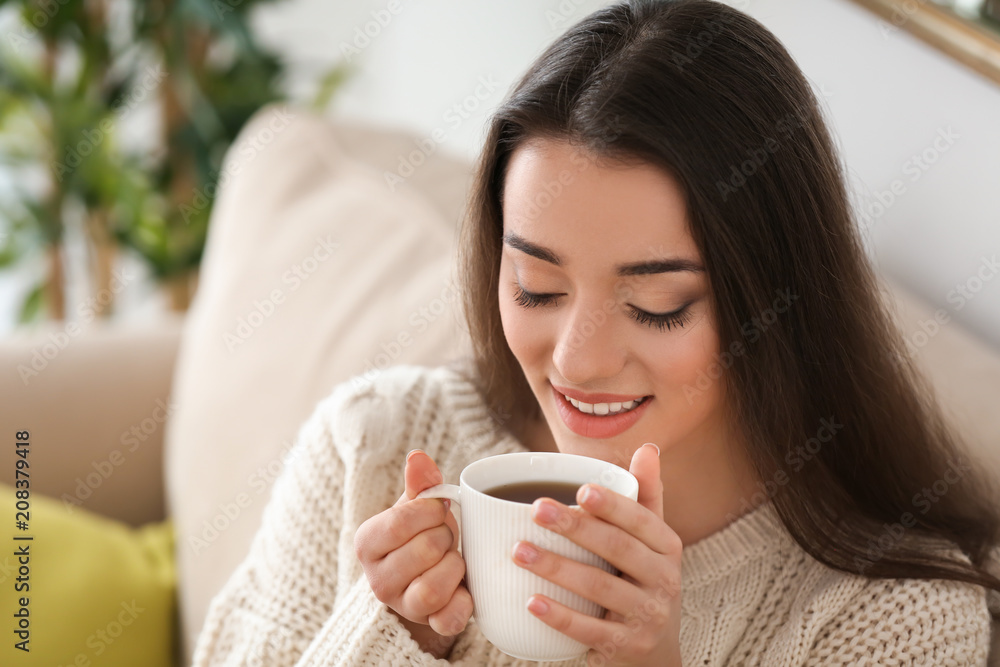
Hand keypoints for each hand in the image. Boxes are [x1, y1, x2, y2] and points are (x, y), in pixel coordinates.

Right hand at [354, 450, 472, 658]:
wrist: (426, 577)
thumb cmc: (420, 534)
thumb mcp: (416, 507)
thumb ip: (419, 483)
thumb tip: (418, 457)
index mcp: (368, 543)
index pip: (399, 523)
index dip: (429, 512)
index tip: (436, 510)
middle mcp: (377, 580)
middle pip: (423, 551)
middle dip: (445, 537)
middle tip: (446, 536)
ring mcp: (402, 606)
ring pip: (432, 588)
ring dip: (454, 566)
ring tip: (454, 558)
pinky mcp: (428, 625)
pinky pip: (449, 619)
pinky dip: (463, 601)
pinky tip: (465, 586)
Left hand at [511, 443, 682, 665]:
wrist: (655, 653)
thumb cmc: (643, 581)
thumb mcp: (653, 542)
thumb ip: (646, 496)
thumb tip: (647, 448)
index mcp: (666, 548)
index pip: (640, 521)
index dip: (612, 505)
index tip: (580, 490)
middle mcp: (663, 581)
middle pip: (616, 549)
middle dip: (575, 528)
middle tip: (536, 510)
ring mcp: (646, 617)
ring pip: (598, 588)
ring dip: (556, 568)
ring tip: (519, 551)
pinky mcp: (625, 647)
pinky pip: (588, 630)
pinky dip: (559, 616)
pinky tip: (531, 601)